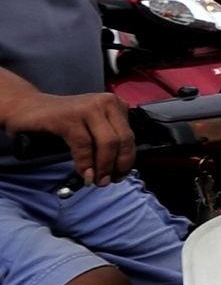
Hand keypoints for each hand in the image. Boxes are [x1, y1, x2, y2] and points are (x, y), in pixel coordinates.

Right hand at [1, 85, 134, 182]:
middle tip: (106, 181)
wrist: (27, 108)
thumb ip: (106, 140)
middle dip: (117, 165)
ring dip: (103, 166)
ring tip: (95, 180)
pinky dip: (85, 162)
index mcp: (115, 105)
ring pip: (107, 142)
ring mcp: (88, 107)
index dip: (127, 160)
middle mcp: (106, 102)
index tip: (119, 176)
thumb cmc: (62, 120)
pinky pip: (84, 144)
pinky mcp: (69, 117)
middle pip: (122, 140)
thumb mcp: (92, 127)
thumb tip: (118, 169)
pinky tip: (83, 172)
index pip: (130, 137)